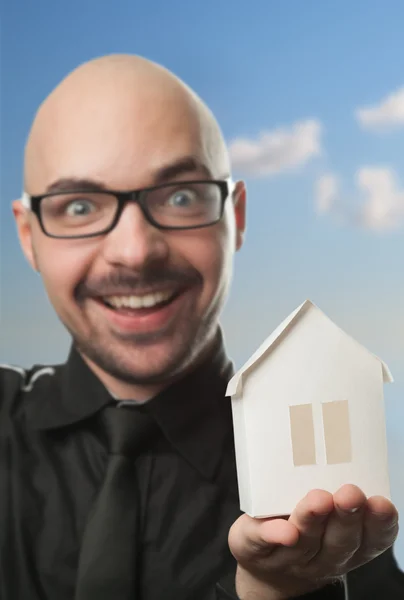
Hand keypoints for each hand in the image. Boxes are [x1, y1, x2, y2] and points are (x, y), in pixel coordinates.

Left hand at [228, 484, 398, 599]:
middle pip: (340, 541)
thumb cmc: (302, 527)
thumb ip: (334, 484)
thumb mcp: (326, 514)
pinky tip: (284, 531)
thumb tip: (340, 443)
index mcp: (347, 544)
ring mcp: (289, 557)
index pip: (371, 539)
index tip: (381, 502)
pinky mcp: (255, 548)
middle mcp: (323, 556)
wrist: (264, 565)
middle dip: (346, 517)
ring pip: (304, 541)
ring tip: (318, 500)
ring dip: (312, 521)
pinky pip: (263, 542)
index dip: (380, 524)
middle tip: (350, 494)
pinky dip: (274, 535)